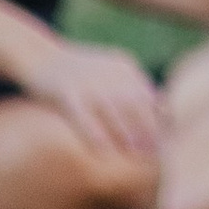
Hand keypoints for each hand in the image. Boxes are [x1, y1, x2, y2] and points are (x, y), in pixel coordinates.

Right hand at [26, 36, 164, 175]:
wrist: (36, 54)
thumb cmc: (75, 71)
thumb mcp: (109, 69)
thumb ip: (133, 86)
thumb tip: (163, 109)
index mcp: (124, 66)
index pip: (150, 95)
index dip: (162, 118)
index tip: (172, 139)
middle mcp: (109, 72)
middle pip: (136, 103)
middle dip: (150, 128)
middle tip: (162, 152)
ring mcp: (87, 81)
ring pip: (113, 111)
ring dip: (128, 133)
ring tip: (138, 154)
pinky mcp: (65, 91)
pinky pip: (82, 117)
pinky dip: (94, 133)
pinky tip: (103, 151)